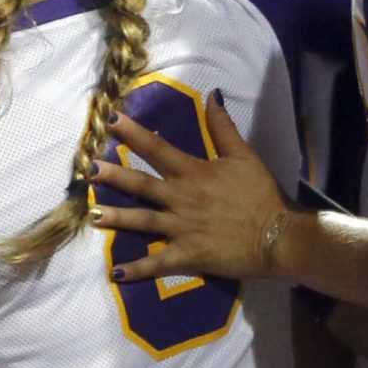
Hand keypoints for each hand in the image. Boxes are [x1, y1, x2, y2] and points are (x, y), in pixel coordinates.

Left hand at [84, 90, 288, 282]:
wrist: (278, 235)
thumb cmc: (261, 194)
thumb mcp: (244, 155)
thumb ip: (223, 127)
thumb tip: (212, 95)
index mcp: (193, 172)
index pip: (157, 148)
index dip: (132, 133)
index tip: (110, 120)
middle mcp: (180, 198)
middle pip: (141, 184)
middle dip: (113, 176)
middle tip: (89, 169)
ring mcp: (181, 228)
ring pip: (141, 221)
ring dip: (116, 218)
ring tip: (93, 215)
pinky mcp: (187, 255)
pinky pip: (157, 263)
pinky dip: (137, 269)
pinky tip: (117, 273)